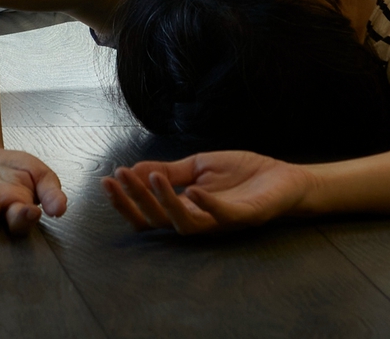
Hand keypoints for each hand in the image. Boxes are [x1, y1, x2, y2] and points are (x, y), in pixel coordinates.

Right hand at [102, 150, 315, 234]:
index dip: (126, 201)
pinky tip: (193, 190)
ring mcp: (219, 222)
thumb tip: (134, 170)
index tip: (107, 179)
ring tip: (151, 178)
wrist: (283, 177)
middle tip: (119, 177)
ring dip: (165, 202)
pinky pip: (221, 215)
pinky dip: (207, 205)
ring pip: (184, 223)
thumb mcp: (199, 166)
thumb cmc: (242, 174)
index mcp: (185, 208)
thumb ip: (170, 171)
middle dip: (135, 200)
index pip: (147, 212)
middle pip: (158, 220)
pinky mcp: (242, 217)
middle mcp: (198, 220)